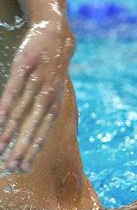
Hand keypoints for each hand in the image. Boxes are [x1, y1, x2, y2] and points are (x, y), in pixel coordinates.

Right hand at [0, 19, 74, 171]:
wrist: (57, 39)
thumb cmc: (52, 73)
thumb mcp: (53, 95)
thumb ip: (42, 114)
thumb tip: (30, 132)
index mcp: (55, 109)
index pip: (42, 135)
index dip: (32, 153)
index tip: (22, 169)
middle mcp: (48, 99)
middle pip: (31, 129)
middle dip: (21, 150)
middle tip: (11, 167)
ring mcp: (37, 84)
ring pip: (22, 113)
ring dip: (10, 133)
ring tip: (0, 149)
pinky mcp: (26, 68)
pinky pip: (14, 90)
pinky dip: (6, 105)